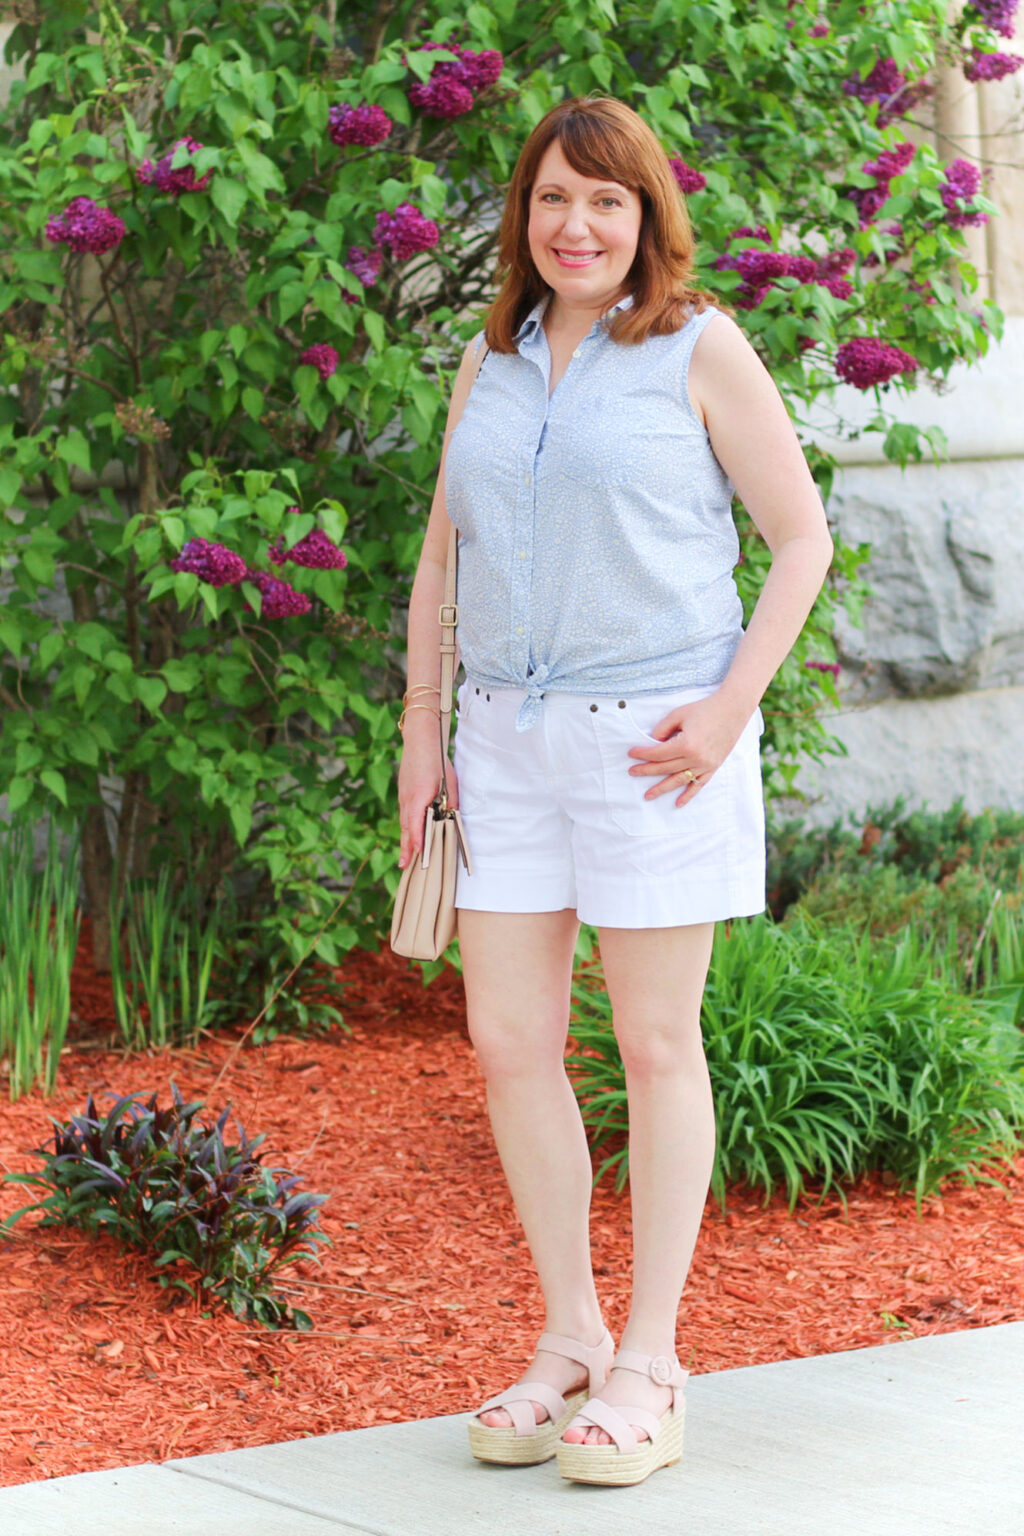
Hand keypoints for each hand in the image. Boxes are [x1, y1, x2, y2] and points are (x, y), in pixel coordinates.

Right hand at [398, 733, 458, 868]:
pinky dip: (405, 827)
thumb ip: (451, 802)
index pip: (416, 824)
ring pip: (403, 822)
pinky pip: (404, 814)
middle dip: (406, 848)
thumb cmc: (437, 760)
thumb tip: (453, 817)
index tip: (420, 854)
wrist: (420, 740)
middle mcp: (407, 799)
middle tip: (405, 866)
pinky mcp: (403, 793)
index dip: (417, 840)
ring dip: (405, 840)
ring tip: (405, 858)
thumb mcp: (450, 782)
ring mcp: (403, 796)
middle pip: (406, 828)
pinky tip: (408, 835)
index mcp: (418, 797)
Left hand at [626, 691, 752, 805]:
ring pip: (679, 780)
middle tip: (632, 773)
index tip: (631, 754)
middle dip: (646, 771)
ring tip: (648, 795)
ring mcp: (706, 765)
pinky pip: (699, 785)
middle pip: (665, 768)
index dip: (642, 754)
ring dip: (662, 788)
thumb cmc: (704, 709)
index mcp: (686, 744)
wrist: (732, 710)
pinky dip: (688, 795)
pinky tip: (678, 803)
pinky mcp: (713, 767)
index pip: (658, 753)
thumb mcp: (679, 714)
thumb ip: (663, 729)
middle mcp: (696, 758)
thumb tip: (652, 742)